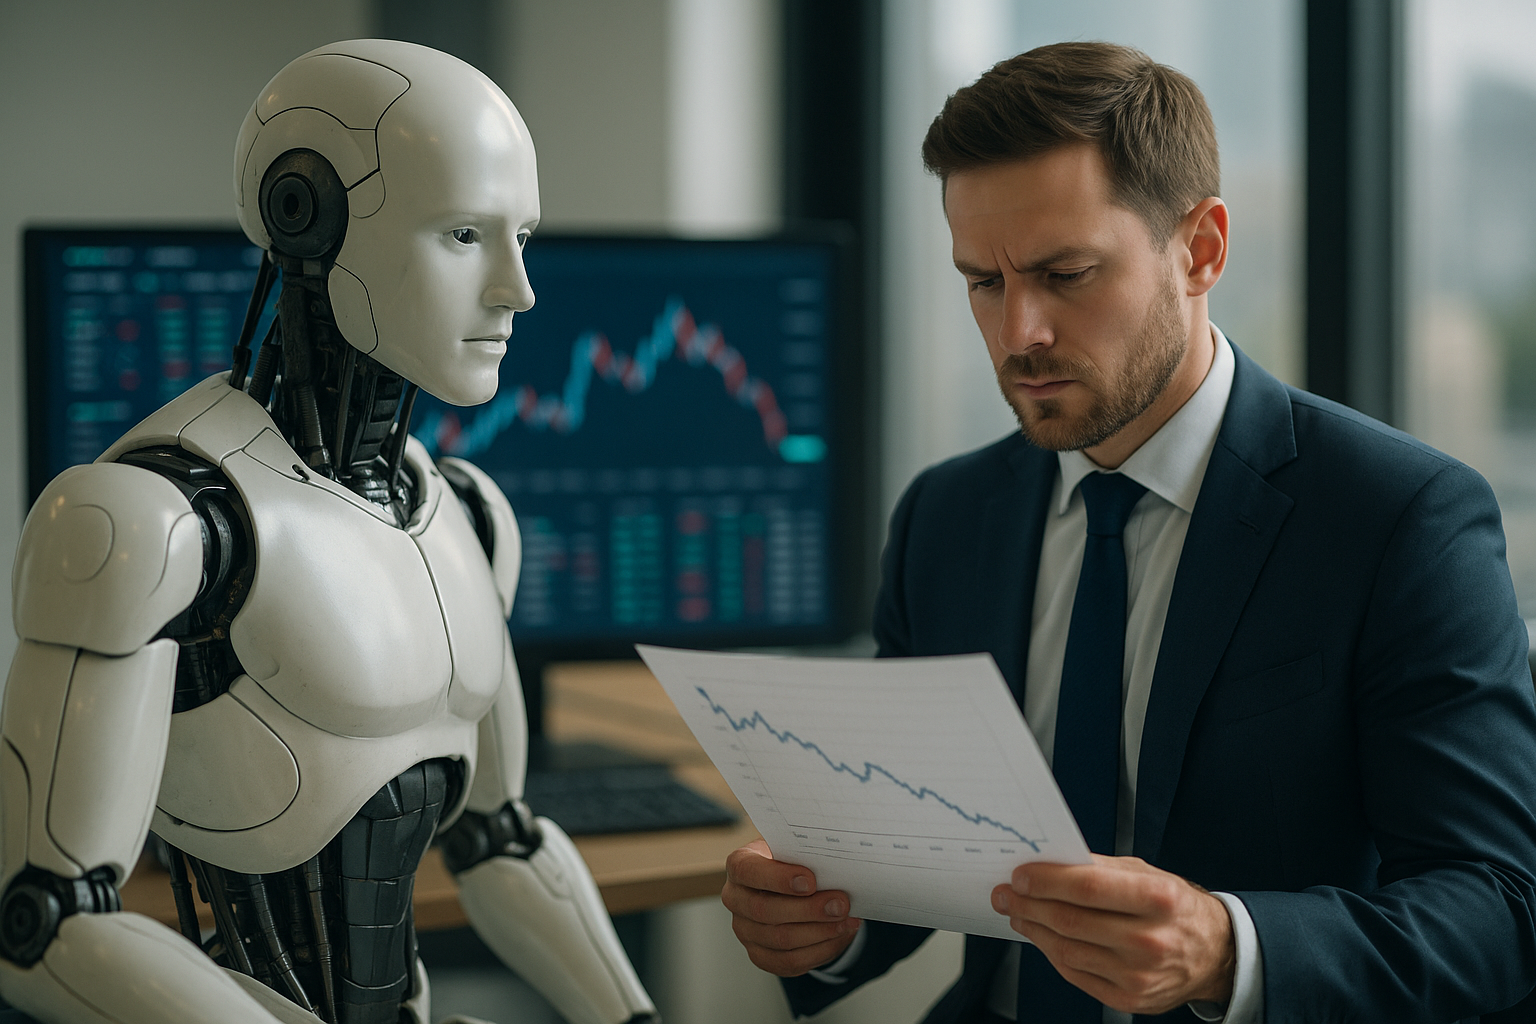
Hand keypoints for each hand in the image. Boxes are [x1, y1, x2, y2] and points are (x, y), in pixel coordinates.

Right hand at [722, 839, 862, 975]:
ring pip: (781, 939)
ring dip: (820, 931)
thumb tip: (834, 869)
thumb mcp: (795, 849)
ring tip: (845, 920)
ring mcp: (745, 931)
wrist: (791, 885)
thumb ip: (806, 856)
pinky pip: (790, 961)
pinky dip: (820, 949)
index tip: (810, 880)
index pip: (748, 872)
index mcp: (739, 865)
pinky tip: (838, 935)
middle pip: (765, 910)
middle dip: (808, 909)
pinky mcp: (760, 955)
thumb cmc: (793, 863)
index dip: (778, 878)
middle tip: (840, 904)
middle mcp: (736, 899)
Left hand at [991, 854, 1234, 1013]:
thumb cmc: (1176, 907)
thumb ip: (1100, 868)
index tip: (1020, 876)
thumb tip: (1050, 863)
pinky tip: (1041, 936)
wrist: (1214, 954)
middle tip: (1006, 894)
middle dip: (1029, 905)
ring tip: (1018, 913)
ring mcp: (1138, 975)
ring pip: (1067, 950)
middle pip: (1071, 921)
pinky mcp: (1128, 998)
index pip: (1089, 888)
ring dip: (1033, 929)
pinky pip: (1075, 974)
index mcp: (1159, 899)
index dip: (1047, 881)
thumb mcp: (1148, 875)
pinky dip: (1051, 952)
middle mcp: (1150, 940)